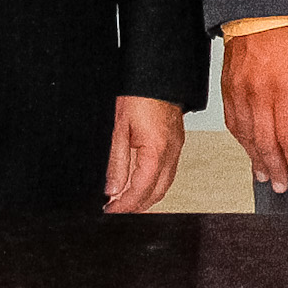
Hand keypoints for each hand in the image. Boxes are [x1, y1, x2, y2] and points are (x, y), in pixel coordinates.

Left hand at [103, 95, 186, 213]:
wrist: (157, 76)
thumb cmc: (139, 96)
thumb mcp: (119, 130)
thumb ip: (117, 163)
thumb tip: (113, 189)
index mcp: (156, 151)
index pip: (140, 190)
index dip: (124, 205)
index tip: (110, 211)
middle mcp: (171, 152)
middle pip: (157, 193)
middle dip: (137, 207)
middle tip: (116, 210)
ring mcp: (176, 148)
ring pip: (165, 185)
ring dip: (146, 197)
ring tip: (126, 200)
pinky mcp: (176, 142)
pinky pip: (168, 172)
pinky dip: (154, 183)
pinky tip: (141, 183)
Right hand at [222, 24, 287, 193]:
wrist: (260, 11)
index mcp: (285, 89)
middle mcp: (260, 94)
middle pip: (267, 143)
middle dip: (276, 169)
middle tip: (281, 186)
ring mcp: (240, 93)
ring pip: (247, 137)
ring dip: (256, 160)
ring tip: (265, 177)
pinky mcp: (227, 89)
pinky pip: (233, 123)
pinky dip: (242, 142)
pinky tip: (249, 152)